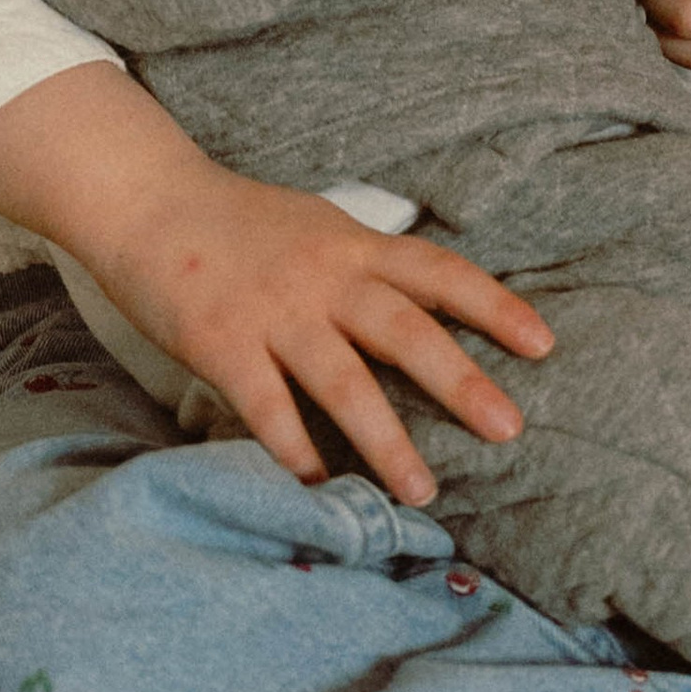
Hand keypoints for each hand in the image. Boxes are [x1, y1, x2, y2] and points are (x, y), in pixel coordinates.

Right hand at [0, 61, 554, 502]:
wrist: (146, 200)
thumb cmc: (236, 222)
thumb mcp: (316, 225)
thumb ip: (365, 265)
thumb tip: (428, 306)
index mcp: (352, 244)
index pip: (438, 272)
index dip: (495, 306)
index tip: (544, 345)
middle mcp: (322, 276)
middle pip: (405, 330)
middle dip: (462, 382)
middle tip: (510, 430)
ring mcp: (272, 310)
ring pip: (343, 381)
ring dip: (387, 441)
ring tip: (422, 491)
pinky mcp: (220, 343)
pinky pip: (266, 405)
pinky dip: (295, 449)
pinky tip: (319, 487)